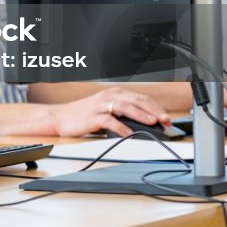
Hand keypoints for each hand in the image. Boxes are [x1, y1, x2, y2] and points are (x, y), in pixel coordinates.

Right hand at [49, 87, 170, 137]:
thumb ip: (123, 115)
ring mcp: (100, 106)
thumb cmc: (84, 115)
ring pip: (125, 107)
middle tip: (165, 119)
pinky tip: (129, 133)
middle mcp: (108, 96)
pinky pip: (109, 121)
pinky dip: (120, 127)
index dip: (155, 107)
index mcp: (114, 93)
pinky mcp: (92, 117)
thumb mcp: (106, 111)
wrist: (60, 118)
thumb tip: (145, 125)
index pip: (140, 98)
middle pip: (135, 100)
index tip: (166, 117)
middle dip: (153, 110)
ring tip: (152, 122)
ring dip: (141, 114)